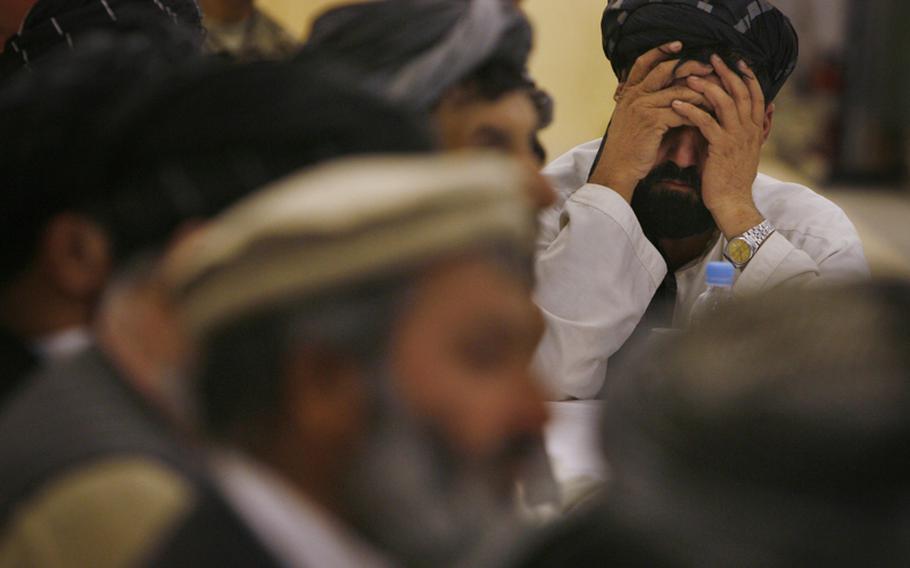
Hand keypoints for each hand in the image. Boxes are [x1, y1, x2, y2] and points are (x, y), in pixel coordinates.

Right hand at [589, 41, 711, 201]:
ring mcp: (642, 107)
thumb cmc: (628, 147)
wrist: (618, 168)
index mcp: (628, 92)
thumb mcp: (633, 119)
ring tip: (716, 92)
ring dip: (699, 91)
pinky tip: (708, 115)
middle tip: (708, 66)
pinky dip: (696, 112)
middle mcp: (634, 96)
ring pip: (678, 90)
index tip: (679, 44)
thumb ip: (649, 103)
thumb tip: (674, 92)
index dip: (660, 50)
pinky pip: (681, 111)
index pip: (643, 62)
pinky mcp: (652, 121)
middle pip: (664, 69)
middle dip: (688, 65)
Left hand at [671, 56, 765, 237]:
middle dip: (726, 72)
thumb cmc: (731, 178)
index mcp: (755, 129)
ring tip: (688, 77)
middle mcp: (749, 130)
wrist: (732, 203)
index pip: (755, 94)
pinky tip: (676, 104)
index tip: (735, 60)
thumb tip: (759, 109)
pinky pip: (706, 123)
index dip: (746, 75)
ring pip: (725, 102)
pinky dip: (691, 111)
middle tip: (710, 58)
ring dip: (706, 87)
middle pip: (741, 92)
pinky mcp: (721, 148)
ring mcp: (736, 138)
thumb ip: (748, 128)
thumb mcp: (744, 149)